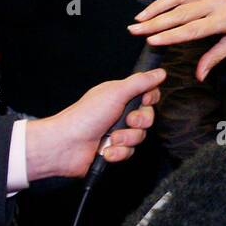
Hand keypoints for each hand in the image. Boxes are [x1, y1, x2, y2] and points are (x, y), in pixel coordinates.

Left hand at [23, 69, 163, 181]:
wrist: (66, 145)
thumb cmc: (85, 116)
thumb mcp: (116, 92)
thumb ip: (140, 82)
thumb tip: (159, 72)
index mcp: (120, 96)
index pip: (147, 95)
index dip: (150, 99)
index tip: (144, 100)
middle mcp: (119, 113)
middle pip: (148, 118)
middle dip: (139, 122)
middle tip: (127, 121)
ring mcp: (117, 132)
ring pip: (140, 137)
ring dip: (126, 139)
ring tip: (110, 138)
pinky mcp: (114, 149)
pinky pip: (129, 152)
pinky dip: (118, 152)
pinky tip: (105, 150)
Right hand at [129, 0, 225, 81]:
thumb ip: (216, 57)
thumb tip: (199, 75)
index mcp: (225, 20)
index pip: (192, 30)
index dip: (169, 36)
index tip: (151, 40)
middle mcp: (217, 1)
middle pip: (180, 12)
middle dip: (154, 22)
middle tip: (134, 29)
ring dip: (158, 5)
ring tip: (141, 16)